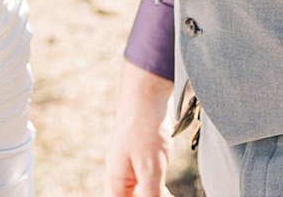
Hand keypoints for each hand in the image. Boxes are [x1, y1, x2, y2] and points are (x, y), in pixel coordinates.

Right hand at [102, 63, 175, 196]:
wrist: (147, 95)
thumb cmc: (144, 130)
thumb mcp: (150, 168)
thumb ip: (150, 195)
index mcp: (115, 182)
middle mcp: (120, 176)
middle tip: (164, 194)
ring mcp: (130, 166)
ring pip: (141, 192)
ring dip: (155, 194)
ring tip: (167, 192)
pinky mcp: (142, 157)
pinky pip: (147, 181)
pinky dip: (158, 188)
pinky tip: (167, 188)